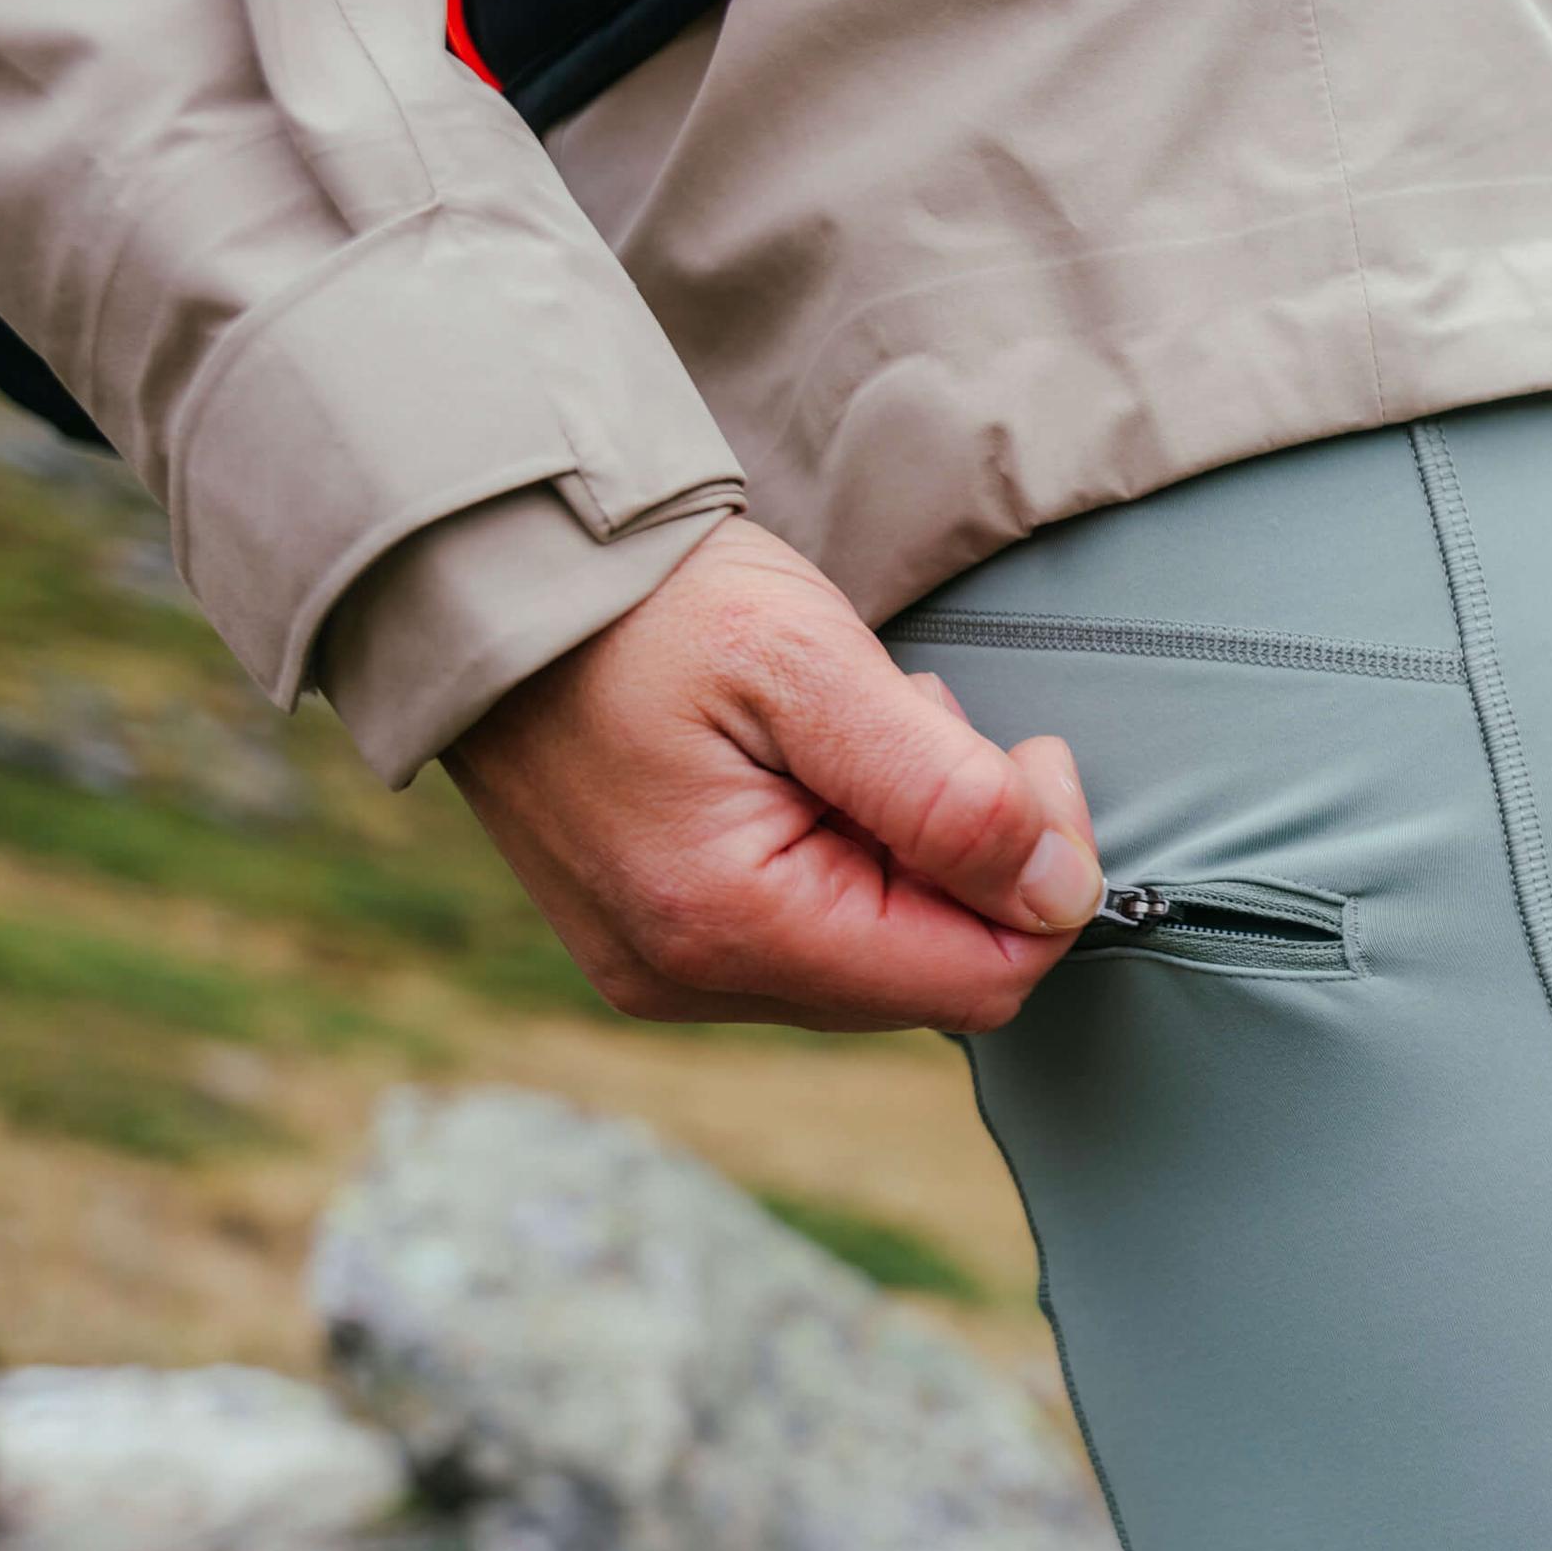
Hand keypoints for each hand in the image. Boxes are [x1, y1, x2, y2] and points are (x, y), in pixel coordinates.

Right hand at [445, 516, 1102, 1032]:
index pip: (980, 979)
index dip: (1045, 877)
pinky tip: (815, 762)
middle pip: (935, 971)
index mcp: (731, 928)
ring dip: (912, 843)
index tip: (1032, 757)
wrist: (489, 571)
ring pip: (882, 950)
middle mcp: (691, 979)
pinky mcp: (661, 937)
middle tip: (921, 718)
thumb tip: (1062, 895)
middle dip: (971, 852)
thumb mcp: (810, 667)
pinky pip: (816, 927)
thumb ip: (948, 794)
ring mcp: (669, 966)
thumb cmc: (643, 603)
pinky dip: (853, 848)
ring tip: (857, 727)